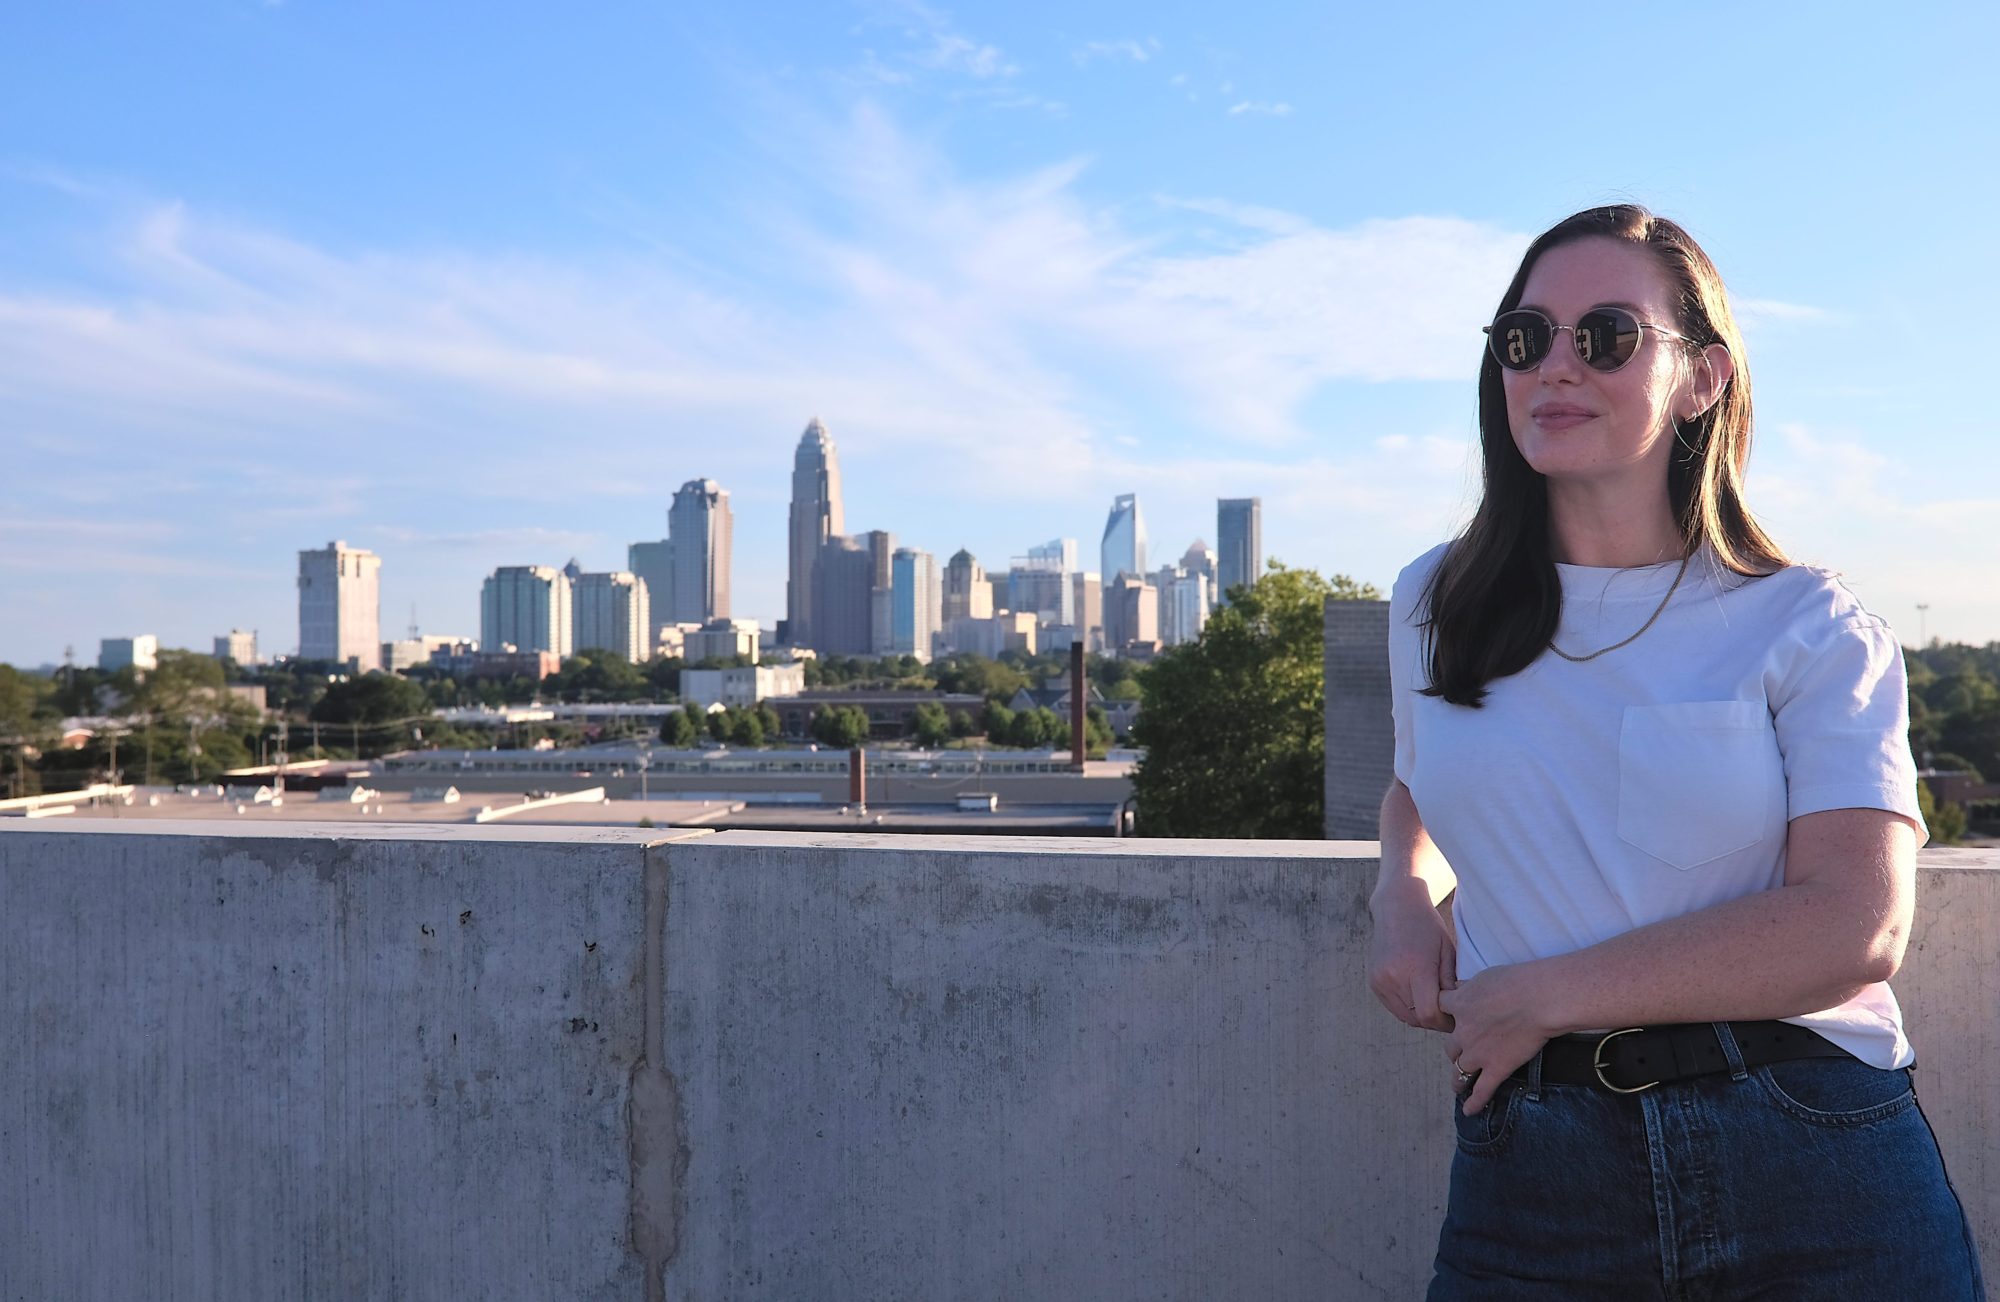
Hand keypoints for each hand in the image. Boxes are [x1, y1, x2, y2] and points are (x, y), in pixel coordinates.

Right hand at [1368, 882, 1456, 1031]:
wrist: (1396, 908)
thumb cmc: (1428, 928)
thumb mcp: (1447, 952)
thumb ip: (1450, 983)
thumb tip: (1455, 1012)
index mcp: (1415, 968)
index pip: (1428, 1014)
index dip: (1444, 1022)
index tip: (1455, 1017)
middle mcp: (1393, 977)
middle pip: (1416, 1018)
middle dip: (1434, 1021)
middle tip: (1448, 1013)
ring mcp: (1380, 980)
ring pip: (1404, 1016)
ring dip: (1420, 1016)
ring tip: (1434, 1004)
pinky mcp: (1374, 982)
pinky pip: (1394, 1007)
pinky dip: (1407, 1008)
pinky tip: (1418, 995)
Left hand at [1438, 962, 1558, 1113]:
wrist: (1539, 1000)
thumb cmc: (1517, 982)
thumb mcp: (1486, 976)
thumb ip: (1471, 987)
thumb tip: (1463, 988)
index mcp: (1459, 1004)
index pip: (1440, 1007)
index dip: (1445, 1010)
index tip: (1447, 1013)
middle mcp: (1463, 1031)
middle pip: (1449, 1045)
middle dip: (1454, 1049)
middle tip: (1460, 1053)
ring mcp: (1478, 1053)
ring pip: (1459, 1069)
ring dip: (1457, 1078)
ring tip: (1457, 1085)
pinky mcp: (1497, 1068)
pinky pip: (1481, 1090)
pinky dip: (1474, 1103)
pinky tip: (1468, 1111)